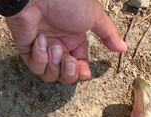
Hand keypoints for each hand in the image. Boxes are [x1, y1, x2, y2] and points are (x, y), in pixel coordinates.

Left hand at [6, 0, 126, 83]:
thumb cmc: (65, 0)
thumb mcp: (93, 16)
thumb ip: (109, 34)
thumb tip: (123, 48)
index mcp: (74, 39)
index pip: (80, 67)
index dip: (81, 73)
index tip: (83, 70)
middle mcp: (59, 45)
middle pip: (65, 76)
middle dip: (69, 73)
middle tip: (69, 61)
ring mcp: (42, 48)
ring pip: (50, 75)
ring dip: (54, 65)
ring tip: (53, 47)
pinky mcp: (27, 49)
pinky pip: (35, 67)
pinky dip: (39, 58)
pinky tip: (40, 41)